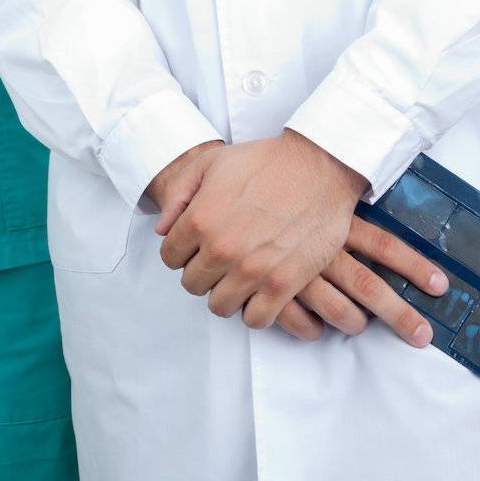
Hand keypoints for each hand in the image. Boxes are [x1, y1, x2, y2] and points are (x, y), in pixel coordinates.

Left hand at [148, 131, 447, 347]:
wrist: (317, 166)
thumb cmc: (263, 161)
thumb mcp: (211, 161)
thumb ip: (179, 193)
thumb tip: (161, 229)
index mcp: (200, 219)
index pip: (169, 257)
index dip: (182, 250)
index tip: (198, 244)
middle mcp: (222, 248)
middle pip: (192, 284)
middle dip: (202, 271)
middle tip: (221, 258)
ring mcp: (252, 270)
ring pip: (219, 306)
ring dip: (226, 292)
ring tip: (239, 274)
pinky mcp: (283, 284)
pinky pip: (255, 320)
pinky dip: (254, 310)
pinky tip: (260, 290)